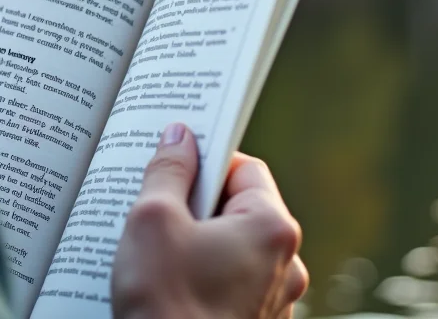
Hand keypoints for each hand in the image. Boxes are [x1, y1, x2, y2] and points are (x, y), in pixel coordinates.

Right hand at [113, 124, 308, 318]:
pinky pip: (231, 282)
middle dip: (196, 204)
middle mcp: (285, 263)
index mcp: (271, 227)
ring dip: (197, 242)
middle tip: (156, 211)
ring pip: (232, 247)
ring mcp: (274, 300)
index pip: (244, 167)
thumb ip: (168, 170)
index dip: (205, 159)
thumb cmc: (164, 306)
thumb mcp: (153, 221)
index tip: (173, 163)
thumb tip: (179, 137)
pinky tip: (168, 285)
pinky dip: (203, 276)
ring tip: (156, 254)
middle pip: (238, 207)